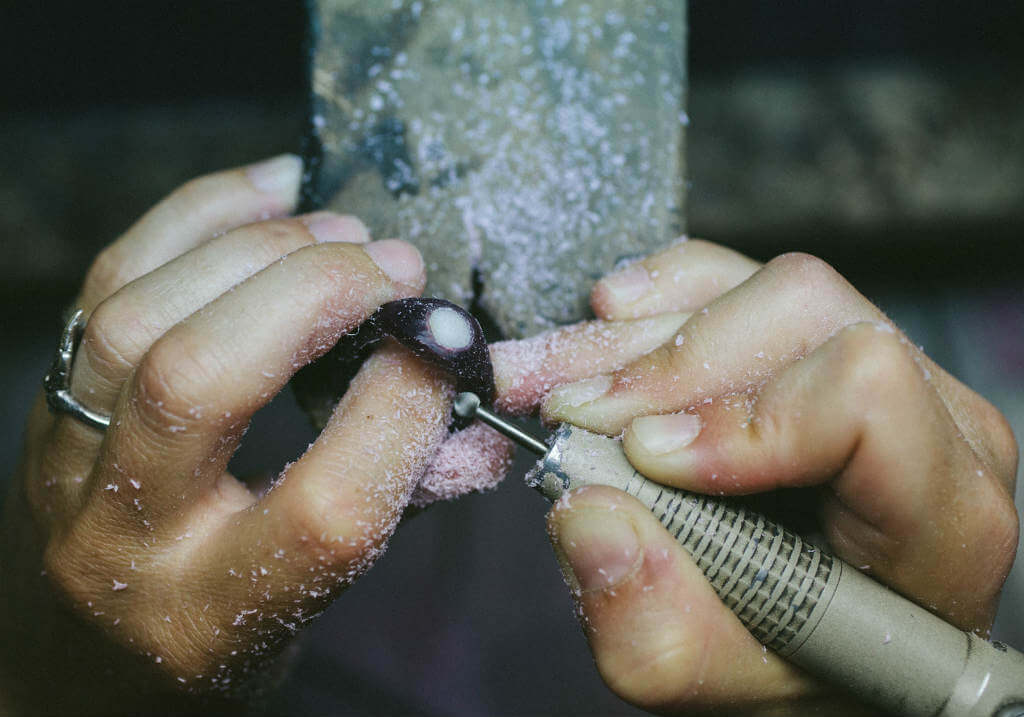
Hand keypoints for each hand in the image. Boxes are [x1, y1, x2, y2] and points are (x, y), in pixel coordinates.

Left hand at [0, 156, 509, 713]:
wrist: (95, 641)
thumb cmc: (233, 618)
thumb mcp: (326, 591)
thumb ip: (413, 497)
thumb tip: (488, 407)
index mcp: (216, 612)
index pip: (324, 508)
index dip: (401, 410)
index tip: (445, 349)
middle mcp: (123, 536)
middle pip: (200, 381)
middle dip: (313, 297)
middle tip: (394, 266)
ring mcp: (66, 460)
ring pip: (138, 318)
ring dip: (256, 249)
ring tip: (341, 232)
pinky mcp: (46, 398)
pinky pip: (107, 276)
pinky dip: (198, 216)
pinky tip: (274, 194)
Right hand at [491, 240, 1018, 714]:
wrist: (808, 639)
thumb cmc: (788, 660)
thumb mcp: (709, 675)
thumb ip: (651, 624)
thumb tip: (589, 515)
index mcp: (936, 514)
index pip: (868, 399)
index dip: (743, 418)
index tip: (647, 455)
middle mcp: (929, 419)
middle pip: (803, 319)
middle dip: (662, 366)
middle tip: (565, 409)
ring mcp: (880, 365)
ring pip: (759, 288)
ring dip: (638, 336)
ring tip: (555, 378)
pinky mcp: (818, 338)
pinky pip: (744, 275)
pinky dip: (662, 293)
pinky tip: (612, 321)